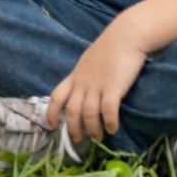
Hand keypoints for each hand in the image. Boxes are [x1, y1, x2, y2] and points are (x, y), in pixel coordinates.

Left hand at [46, 21, 146, 144]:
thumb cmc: (109, 48)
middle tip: (79, 140)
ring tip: (99, 137)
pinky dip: (110, 122)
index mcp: (75, 76)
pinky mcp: (113, 87)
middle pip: (72, 111)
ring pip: (88, 114)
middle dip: (73, 129)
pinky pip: (108, 110)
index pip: (56, 96)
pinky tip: (113, 128)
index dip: (51, 113)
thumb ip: (83, 77)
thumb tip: (82, 92)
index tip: (51, 126)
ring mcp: (97, 85)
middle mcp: (83, 82)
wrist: (126, 35)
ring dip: (93, 129)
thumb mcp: (88, 62)